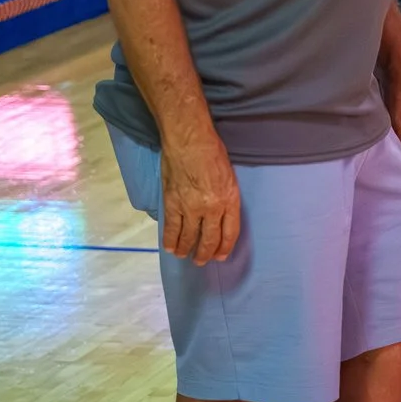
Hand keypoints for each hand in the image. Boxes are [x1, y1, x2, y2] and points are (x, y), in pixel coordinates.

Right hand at [160, 134, 241, 265]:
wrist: (189, 140)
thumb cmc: (212, 151)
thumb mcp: (229, 175)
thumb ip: (226, 196)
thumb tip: (220, 212)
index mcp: (230, 199)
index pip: (230, 232)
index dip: (225, 247)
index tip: (221, 256)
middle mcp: (212, 208)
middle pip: (209, 239)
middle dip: (206, 253)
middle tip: (202, 261)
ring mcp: (191, 208)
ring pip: (189, 237)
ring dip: (187, 249)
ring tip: (185, 255)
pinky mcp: (173, 204)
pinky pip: (171, 228)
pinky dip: (170, 240)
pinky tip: (170, 247)